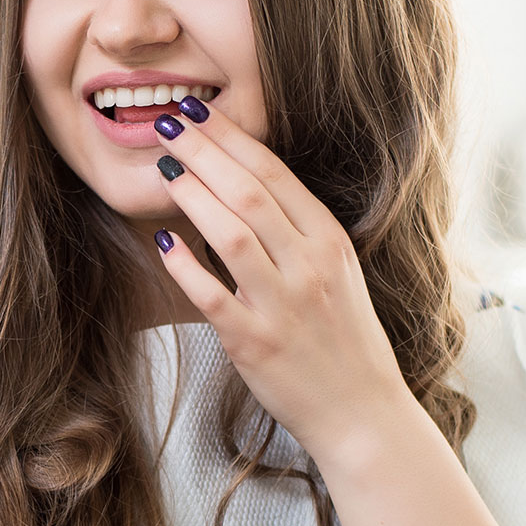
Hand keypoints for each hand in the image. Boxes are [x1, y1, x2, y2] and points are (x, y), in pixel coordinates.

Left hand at [150, 99, 418, 458]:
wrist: (363, 413)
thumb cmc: (342, 340)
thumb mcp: (335, 273)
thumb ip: (295, 232)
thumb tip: (239, 184)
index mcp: (330, 242)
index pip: (275, 175)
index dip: (232, 139)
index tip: (198, 111)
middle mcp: (310, 267)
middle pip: (250, 193)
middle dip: (204, 151)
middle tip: (166, 121)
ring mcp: (283, 304)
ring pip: (231, 234)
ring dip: (193, 195)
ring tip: (162, 168)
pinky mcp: (255, 343)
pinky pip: (211, 295)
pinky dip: (184, 265)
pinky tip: (161, 241)